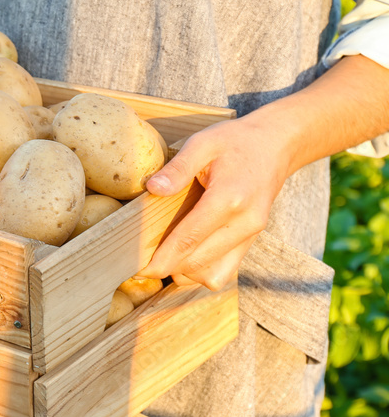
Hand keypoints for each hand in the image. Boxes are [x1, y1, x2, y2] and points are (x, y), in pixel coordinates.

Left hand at [137, 115, 295, 289]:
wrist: (276, 144)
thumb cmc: (235, 142)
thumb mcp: (202, 143)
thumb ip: (177, 168)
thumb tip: (152, 189)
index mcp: (229, 198)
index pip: (189, 239)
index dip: (162, 259)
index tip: (140, 270)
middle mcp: (245, 222)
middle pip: (199, 262)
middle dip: (169, 266)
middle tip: (143, 261)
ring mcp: (252, 234)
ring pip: (214, 275)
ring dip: (187, 271)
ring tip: (167, 256)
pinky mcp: (252, 239)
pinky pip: (226, 269)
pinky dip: (204, 269)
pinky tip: (187, 254)